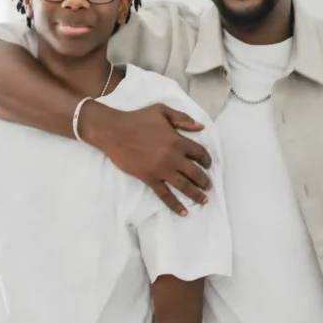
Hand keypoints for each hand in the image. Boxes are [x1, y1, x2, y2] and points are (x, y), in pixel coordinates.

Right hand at [81, 102, 212, 214]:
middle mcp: (173, 157)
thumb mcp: (162, 111)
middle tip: (208, 186)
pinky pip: (165, 194)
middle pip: (195, 173)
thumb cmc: (137, 119)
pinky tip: (184, 212)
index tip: (208, 165)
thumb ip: (182, 118)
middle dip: (204, 181)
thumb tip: (200, 127)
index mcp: (177, 141)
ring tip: (203, 200)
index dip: (207, 160)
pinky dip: (175, 204)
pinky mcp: (150, 179)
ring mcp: (161, 170)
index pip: (199, 153)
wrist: (114, 131)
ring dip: (196, 194)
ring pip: (184, 185)